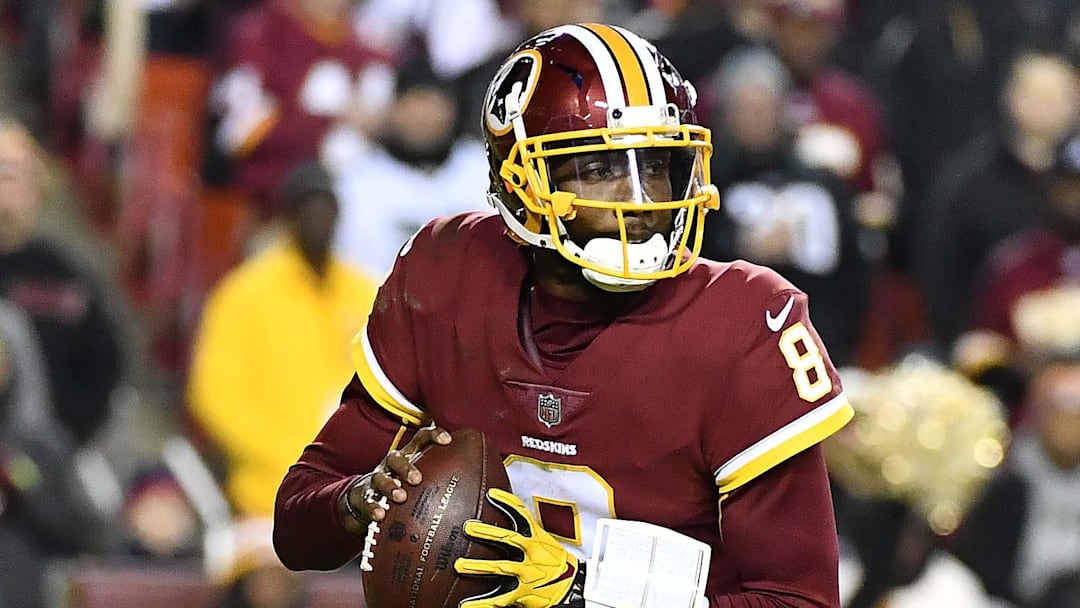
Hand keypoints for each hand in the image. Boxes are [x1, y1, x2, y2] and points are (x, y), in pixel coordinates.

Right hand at [339, 424, 450, 533]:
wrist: (364, 499)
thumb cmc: (402, 488)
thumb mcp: (422, 479)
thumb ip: (444, 480)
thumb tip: (482, 488)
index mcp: (409, 456)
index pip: (421, 439)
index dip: (433, 435)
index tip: (448, 440)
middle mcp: (391, 464)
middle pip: (397, 457)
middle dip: (407, 466)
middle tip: (417, 478)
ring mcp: (376, 479)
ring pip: (380, 477)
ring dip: (389, 486)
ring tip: (399, 496)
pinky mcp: (363, 496)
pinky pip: (367, 500)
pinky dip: (373, 507)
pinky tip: (380, 514)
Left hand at [455, 488, 584, 607]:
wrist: (574, 587)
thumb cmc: (557, 563)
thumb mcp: (547, 542)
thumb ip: (529, 533)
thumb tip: (510, 521)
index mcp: (537, 538)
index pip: (522, 515)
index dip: (507, 503)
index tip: (492, 494)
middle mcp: (531, 554)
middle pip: (508, 540)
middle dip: (487, 533)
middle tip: (468, 527)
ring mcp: (526, 574)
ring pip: (501, 568)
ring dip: (478, 566)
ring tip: (459, 565)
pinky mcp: (522, 593)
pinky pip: (499, 599)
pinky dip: (481, 603)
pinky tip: (466, 604)